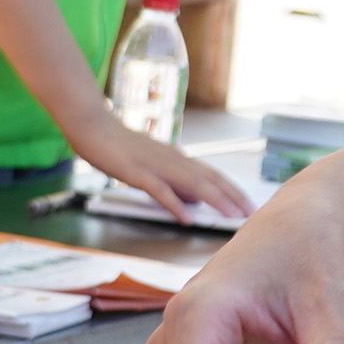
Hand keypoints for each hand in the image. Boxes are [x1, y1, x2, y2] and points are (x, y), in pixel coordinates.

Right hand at [73, 106, 254, 226]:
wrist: (92, 126)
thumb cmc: (120, 147)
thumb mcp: (154, 165)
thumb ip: (175, 183)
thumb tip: (196, 202)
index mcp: (177, 159)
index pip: (212, 175)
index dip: (232, 191)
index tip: (248, 205)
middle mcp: (172, 160)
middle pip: (208, 179)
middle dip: (232, 197)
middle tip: (251, 214)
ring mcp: (154, 165)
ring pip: (191, 183)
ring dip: (214, 200)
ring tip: (231, 216)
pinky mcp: (135, 171)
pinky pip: (158, 189)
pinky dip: (175, 203)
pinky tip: (186, 217)